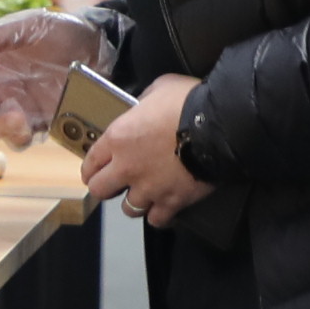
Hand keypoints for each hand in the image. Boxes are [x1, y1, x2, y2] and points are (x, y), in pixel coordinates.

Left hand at [78, 74, 207, 225]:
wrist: (218, 125)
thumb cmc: (186, 101)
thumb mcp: (159, 88)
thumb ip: (144, 103)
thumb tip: (143, 108)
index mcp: (118, 138)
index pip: (90, 162)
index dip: (91, 168)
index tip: (95, 171)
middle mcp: (126, 168)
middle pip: (100, 190)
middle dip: (107, 188)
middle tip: (117, 184)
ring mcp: (148, 188)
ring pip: (129, 209)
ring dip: (136, 202)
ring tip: (145, 196)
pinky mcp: (171, 202)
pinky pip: (157, 220)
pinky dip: (160, 215)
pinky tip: (165, 207)